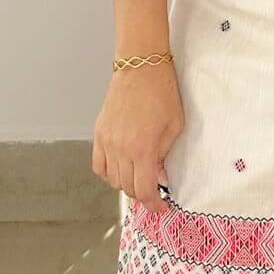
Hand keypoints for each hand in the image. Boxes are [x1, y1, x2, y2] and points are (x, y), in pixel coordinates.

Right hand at [91, 61, 183, 213]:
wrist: (141, 67)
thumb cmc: (163, 93)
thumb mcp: (174, 126)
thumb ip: (165, 155)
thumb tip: (159, 177)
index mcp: (142, 149)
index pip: (143, 191)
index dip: (154, 204)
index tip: (162, 206)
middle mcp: (120, 149)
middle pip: (127, 188)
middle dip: (143, 194)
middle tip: (155, 189)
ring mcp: (106, 141)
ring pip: (112, 179)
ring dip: (126, 184)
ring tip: (140, 175)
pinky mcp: (99, 133)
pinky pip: (99, 165)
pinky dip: (109, 173)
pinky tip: (121, 168)